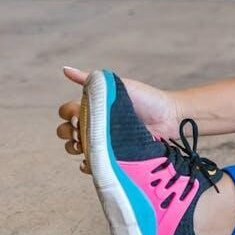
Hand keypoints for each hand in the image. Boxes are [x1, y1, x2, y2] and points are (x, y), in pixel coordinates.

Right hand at [55, 65, 182, 174]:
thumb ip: (91, 79)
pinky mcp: (112, 157)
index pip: (66, 112)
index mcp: (93, 108)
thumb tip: (65, 69)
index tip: (77, 114)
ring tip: (86, 144)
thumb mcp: (118, 85)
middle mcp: (95, 125)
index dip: (67, 113)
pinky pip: (92, 166)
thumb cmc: (147, 99)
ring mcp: (103, 142)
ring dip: (74, 147)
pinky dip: (87, 165)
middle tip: (81, 130)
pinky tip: (91, 160)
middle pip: (65, 131)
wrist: (170, 117)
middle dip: (67, 131)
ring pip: (74, 148)